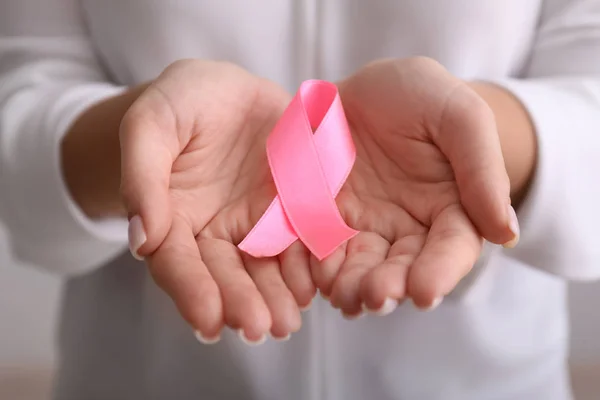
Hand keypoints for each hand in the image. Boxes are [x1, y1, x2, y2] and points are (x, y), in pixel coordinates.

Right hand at [120, 60, 315, 342]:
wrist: (226, 89)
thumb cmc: (179, 103)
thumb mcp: (150, 125)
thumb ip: (142, 178)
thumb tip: (141, 242)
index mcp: (175, 218)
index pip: (178, 262)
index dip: (191, 290)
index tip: (208, 321)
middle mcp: (217, 231)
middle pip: (226, 274)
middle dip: (241, 303)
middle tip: (259, 329)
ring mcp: (257, 222)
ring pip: (266, 266)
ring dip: (276, 296)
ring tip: (288, 321)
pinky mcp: (293, 208)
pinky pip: (303, 238)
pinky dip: (309, 263)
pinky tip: (317, 284)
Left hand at [312, 58, 518, 315]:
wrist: (364, 89)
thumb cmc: (420, 97)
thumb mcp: (459, 116)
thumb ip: (482, 169)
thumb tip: (506, 233)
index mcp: (450, 207)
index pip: (451, 247)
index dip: (440, 271)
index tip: (424, 291)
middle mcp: (408, 226)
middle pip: (404, 267)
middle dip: (391, 286)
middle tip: (377, 296)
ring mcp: (365, 225)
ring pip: (362, 268)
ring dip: (353, 287)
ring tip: (345, 295)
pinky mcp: (325, 221)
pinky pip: (321, 250)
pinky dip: (319, 268)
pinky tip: (315, 277)